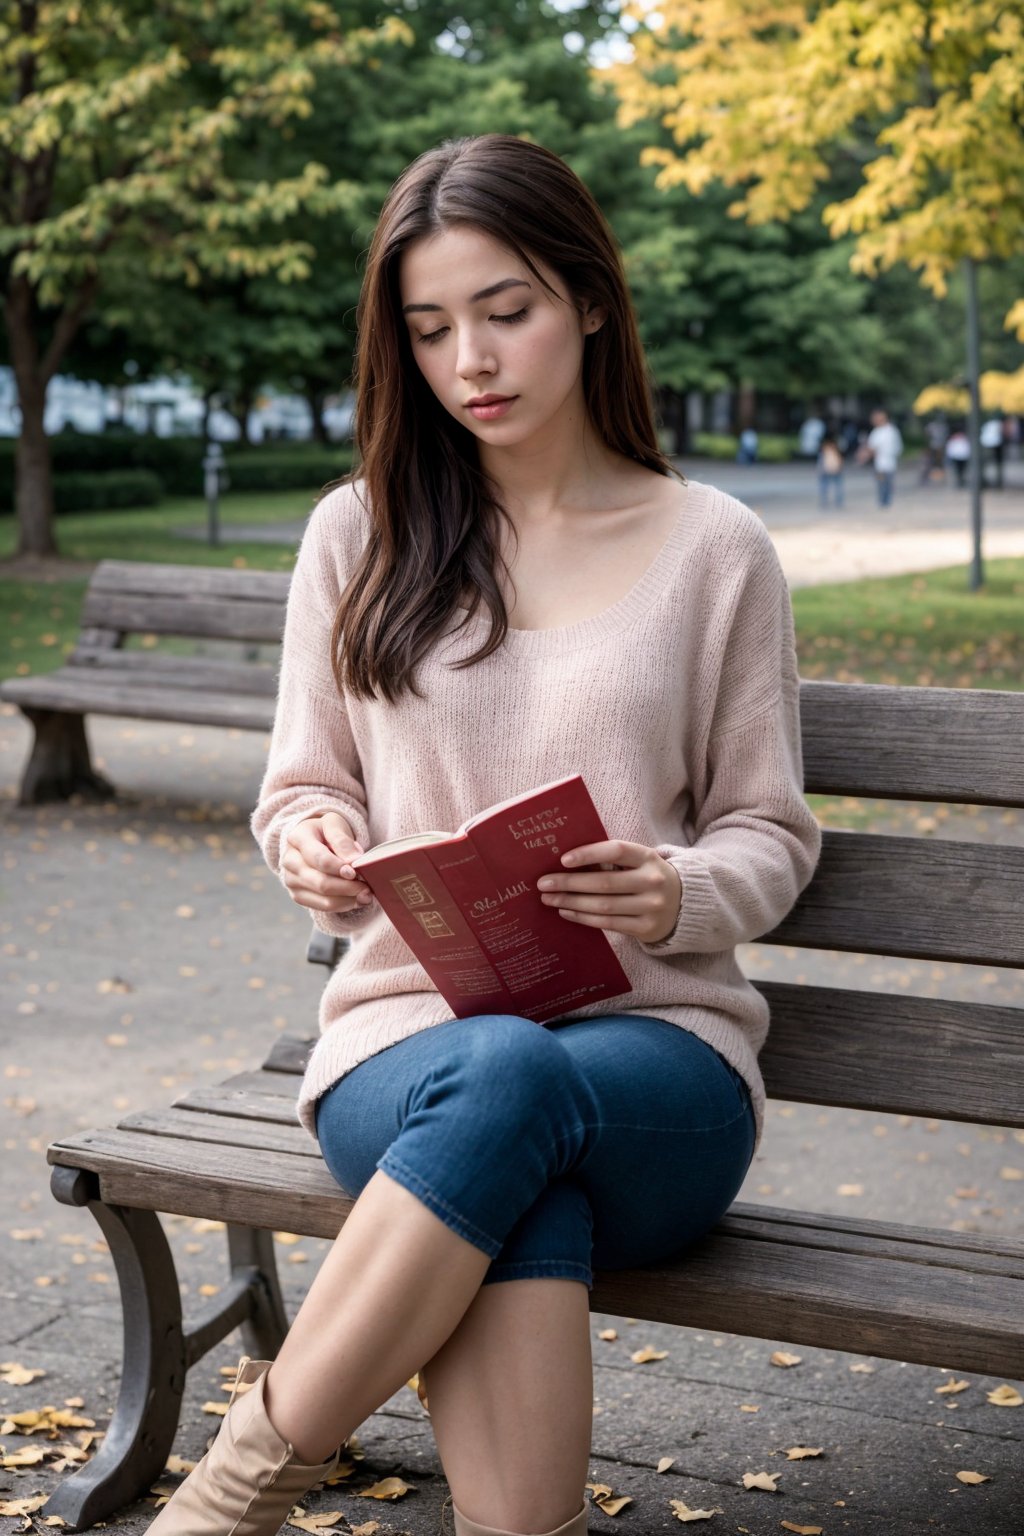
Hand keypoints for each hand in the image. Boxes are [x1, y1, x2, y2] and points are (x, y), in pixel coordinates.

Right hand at [281, 812, 373, 914]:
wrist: (314, 840)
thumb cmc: (327, 831)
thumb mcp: (335, 824)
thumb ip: (342, 841)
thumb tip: (353, 861)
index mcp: (297, 838)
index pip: (319, 859)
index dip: (338, 868)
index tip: (355, 872)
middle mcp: (289, 861)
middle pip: (320, 882)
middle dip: (347, 887)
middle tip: (368, 887)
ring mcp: (291, 880)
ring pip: (323, 898)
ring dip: (348, 899)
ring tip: (366, 894)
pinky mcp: (297, 895)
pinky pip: (322, 907)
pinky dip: (343, 905)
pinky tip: (356, 899)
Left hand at [536, 839, 681, 944]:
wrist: (685, 905)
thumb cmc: (649, 877)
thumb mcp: (641, 862)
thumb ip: (614, 859)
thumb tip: (568, 861)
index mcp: (649, 858)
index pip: (616, 851)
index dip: (588, 854)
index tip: (563, 860)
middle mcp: (652, 882)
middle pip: (604, 883)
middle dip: (570, 883)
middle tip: (544, 883)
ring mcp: (651, 907)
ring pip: (603, 906)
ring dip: (571, 902)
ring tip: (549, 899)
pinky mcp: (646, 928)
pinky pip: (608, 923)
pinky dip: (583, 917)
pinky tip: (566, 911)